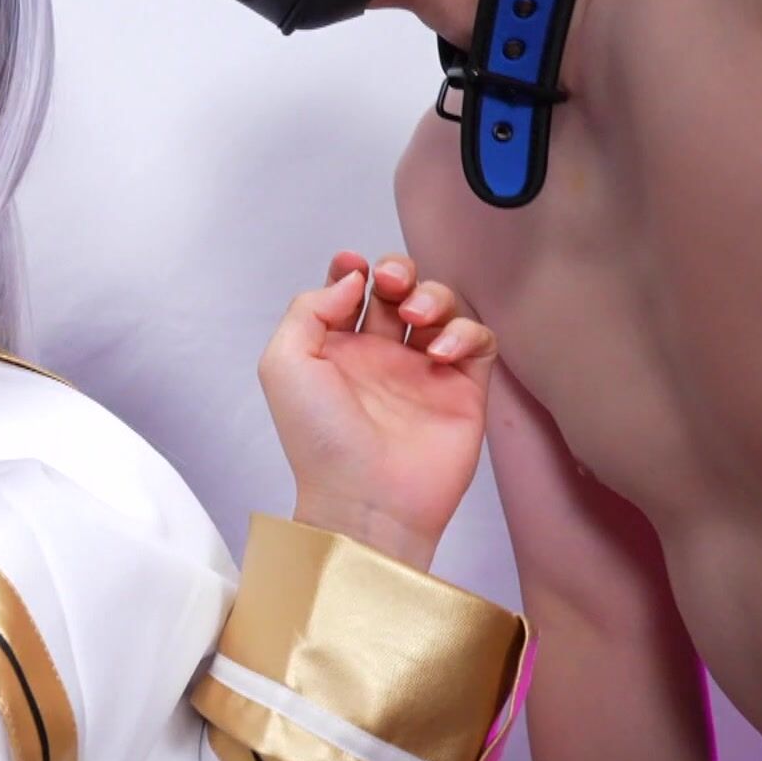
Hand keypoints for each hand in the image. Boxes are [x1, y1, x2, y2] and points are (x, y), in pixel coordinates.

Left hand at [259, 252, 497, 569]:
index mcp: (335, 348)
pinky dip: (464, 333)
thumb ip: (308, 310)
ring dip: (433, 295)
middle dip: (398, 271)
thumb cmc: (318, 437)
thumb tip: (351, 279)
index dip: (353, 269)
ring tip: (416, 316)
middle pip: (399, 289)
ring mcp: (423, 371)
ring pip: (441, 308)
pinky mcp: (464, 390)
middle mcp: (380, 355)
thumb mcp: (284, 365)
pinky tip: (438, 354)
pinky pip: (477, 341)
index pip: (350, 291)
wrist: (366, 497)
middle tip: (391, 283)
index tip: (353, 264)